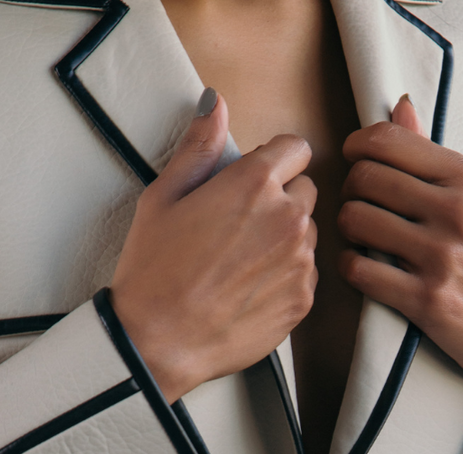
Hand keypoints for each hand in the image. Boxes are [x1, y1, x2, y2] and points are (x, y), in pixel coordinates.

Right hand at [111, 92, 317, 402]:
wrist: (161, 339)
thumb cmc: (155, 270)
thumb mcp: (164, 197)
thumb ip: (199, 147)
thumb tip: (217, 105)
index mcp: (254, 183)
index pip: (295, 149)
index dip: (274, 160)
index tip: (256, 177)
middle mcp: (287, 218)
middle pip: (306, 192)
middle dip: (281, 200)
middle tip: (241, 226)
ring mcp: (300, 262)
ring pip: (308, 235)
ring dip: (285, 240)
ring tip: (242, 262)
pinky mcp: (303, 300)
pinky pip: (306, 275)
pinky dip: (286, 277)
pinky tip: (249, 288)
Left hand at [338, 97, 462, 453]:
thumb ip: (436, 159)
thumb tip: (399, 106)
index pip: (388, 141)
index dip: (356, 149)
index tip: (354, 165)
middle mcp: (458, 212)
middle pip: (364, 178)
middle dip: (350, 192)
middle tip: (359, 209)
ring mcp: (442, 257)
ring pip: (355, 220)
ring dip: (347, 231)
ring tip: (361, 240)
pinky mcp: (427, 301)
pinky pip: (359, 270)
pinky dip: (351, 268)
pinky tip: (364, 269)